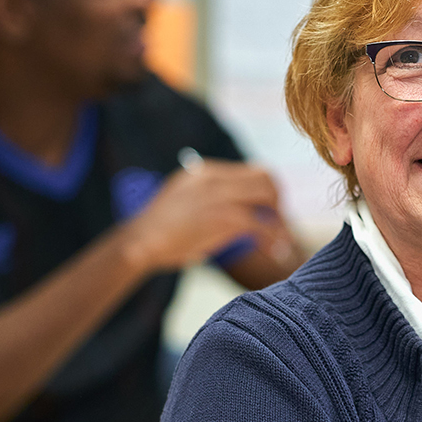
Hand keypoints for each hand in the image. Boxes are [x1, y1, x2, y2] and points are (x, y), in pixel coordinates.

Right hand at [123, 161, 280, 271]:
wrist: (140, 242)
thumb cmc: (160, 229)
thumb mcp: (183, 198)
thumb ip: (207, 195)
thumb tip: (234, 205)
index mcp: (205, 171)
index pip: (251, 171)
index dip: (266, 191)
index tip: (270, 211)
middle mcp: (215, 177)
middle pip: (265, 177)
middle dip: (278, 200)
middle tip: (279, 223)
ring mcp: (221, 195)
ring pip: (268, 195)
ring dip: (280, 218)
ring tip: (281, 239)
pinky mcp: (225, 218)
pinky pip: (262, 224)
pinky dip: (274, 238)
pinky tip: (275, 251)